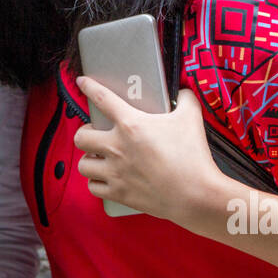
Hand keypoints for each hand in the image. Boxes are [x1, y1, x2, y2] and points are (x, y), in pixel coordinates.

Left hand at [72, 76, 238, 226]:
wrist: (196, 195)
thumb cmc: (193, 156)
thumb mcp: (191, 118)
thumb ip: (185, 100)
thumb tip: (183, 92)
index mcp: (131, 125)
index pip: (102, 99)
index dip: (88, 87)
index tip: (82, 82)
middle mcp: (117, 147)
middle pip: (81, 136)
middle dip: (85, 132)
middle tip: (96, 132)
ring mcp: (116, 172)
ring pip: (83, 164)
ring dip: (89, 158)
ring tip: (98, 157)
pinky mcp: (119, 193)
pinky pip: (93, 187)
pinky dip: (96, 181)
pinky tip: (104, 177)